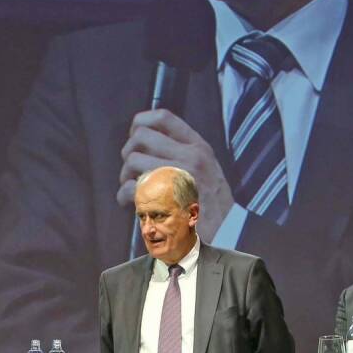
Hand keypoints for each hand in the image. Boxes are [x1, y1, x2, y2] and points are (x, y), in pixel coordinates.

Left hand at [118, 109, 234, 241]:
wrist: (227, 234)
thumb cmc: (213, 206)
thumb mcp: (208, 170)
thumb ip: (185, 154)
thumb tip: (148, 144)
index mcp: (199, 147)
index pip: (162, 117)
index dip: (141, 123)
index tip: (136, 138)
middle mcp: (189, 156)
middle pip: (140, 136)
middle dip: (129, 153)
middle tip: (132, 171)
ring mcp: (178, 176)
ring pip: (132, 160)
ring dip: (126, 176)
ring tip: (134, 189)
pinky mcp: (165, 198)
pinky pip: (130, 186)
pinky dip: (124, 196)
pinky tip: (130, 204)